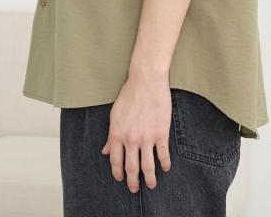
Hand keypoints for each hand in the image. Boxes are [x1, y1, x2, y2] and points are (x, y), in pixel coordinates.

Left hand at [101, 72, 171, 192]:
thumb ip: (110, 135)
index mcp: (117, 134)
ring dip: (150, 179)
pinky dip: (165, 164)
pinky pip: (163, 155)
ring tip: (151, 184)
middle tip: (135, 188)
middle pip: (131, 168)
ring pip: (148, 166)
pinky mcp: (161, 133)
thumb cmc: (129, 95)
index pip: (115, 161)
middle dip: (133, 182)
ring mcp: (147, 138)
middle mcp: (131, 139)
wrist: (146, 81)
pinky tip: (166, 168)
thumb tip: (105, 151)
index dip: (117, 173)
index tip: (120, 179)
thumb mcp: (114, 115)